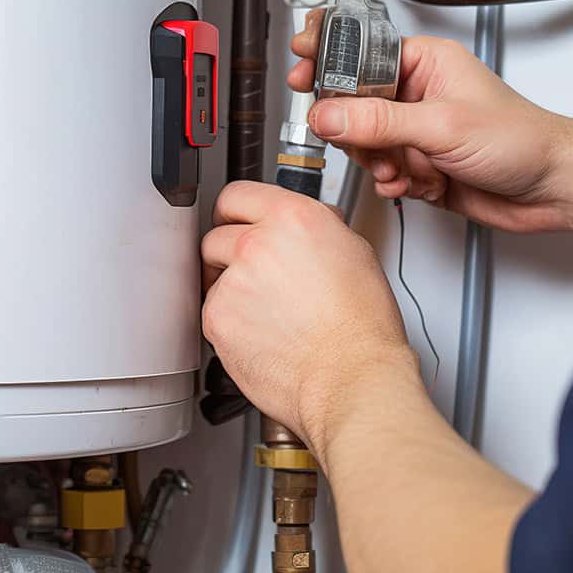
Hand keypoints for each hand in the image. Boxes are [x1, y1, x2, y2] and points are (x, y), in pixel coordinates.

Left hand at [201, 181, 422, 455]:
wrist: (351, 378)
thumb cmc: (361, 327)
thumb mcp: (353, 253)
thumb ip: (314, 230)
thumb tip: (298, 229)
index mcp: (292, 218)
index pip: (237, 194)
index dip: (235, 212)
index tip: (234, 221)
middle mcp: (257, 243)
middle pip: (216, 235)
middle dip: (229, 253)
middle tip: (254, 276)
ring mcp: (233, 281)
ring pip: (212, 276)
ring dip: (229, 288)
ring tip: (266, 312)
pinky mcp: (217, 318)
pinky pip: (212, 312)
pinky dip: (228, 322)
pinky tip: (260, 332)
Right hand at [288, 9, 572, 240]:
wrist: (554, 189)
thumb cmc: (524, 140)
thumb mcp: (443, 125)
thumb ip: (379, 121)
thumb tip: (329, 115)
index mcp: (426, 62)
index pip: (361, 52)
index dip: (329, 61)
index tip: (302, 68)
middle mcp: (418, 93)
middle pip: (353, 105)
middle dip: (361, 132)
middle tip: (373, 142)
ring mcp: (416, 130)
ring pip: (365, 143)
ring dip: (382, 162)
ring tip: (410, 168)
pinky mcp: (419, 164)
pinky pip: (382, 171)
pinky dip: (395, 182)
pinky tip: (419, 183)